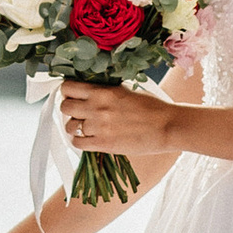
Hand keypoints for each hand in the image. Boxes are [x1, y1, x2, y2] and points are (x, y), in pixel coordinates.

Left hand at [59, 82, 182, 172]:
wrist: (167, 126)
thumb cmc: (151, 106)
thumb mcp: (126, 90)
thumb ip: (105, 91)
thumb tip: (90, 91)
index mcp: (103, 91)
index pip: (68, 88)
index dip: (68, 92)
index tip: (72, 95)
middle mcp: (97, 107)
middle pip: (65, 107)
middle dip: (69, 109)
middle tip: (78, 112)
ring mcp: (99, 126)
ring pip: (69, 126)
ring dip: (74, 126)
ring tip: (85, 127)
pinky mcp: (103, 144)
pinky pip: (77, 142)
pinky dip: (79, 141)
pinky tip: (88, 139)